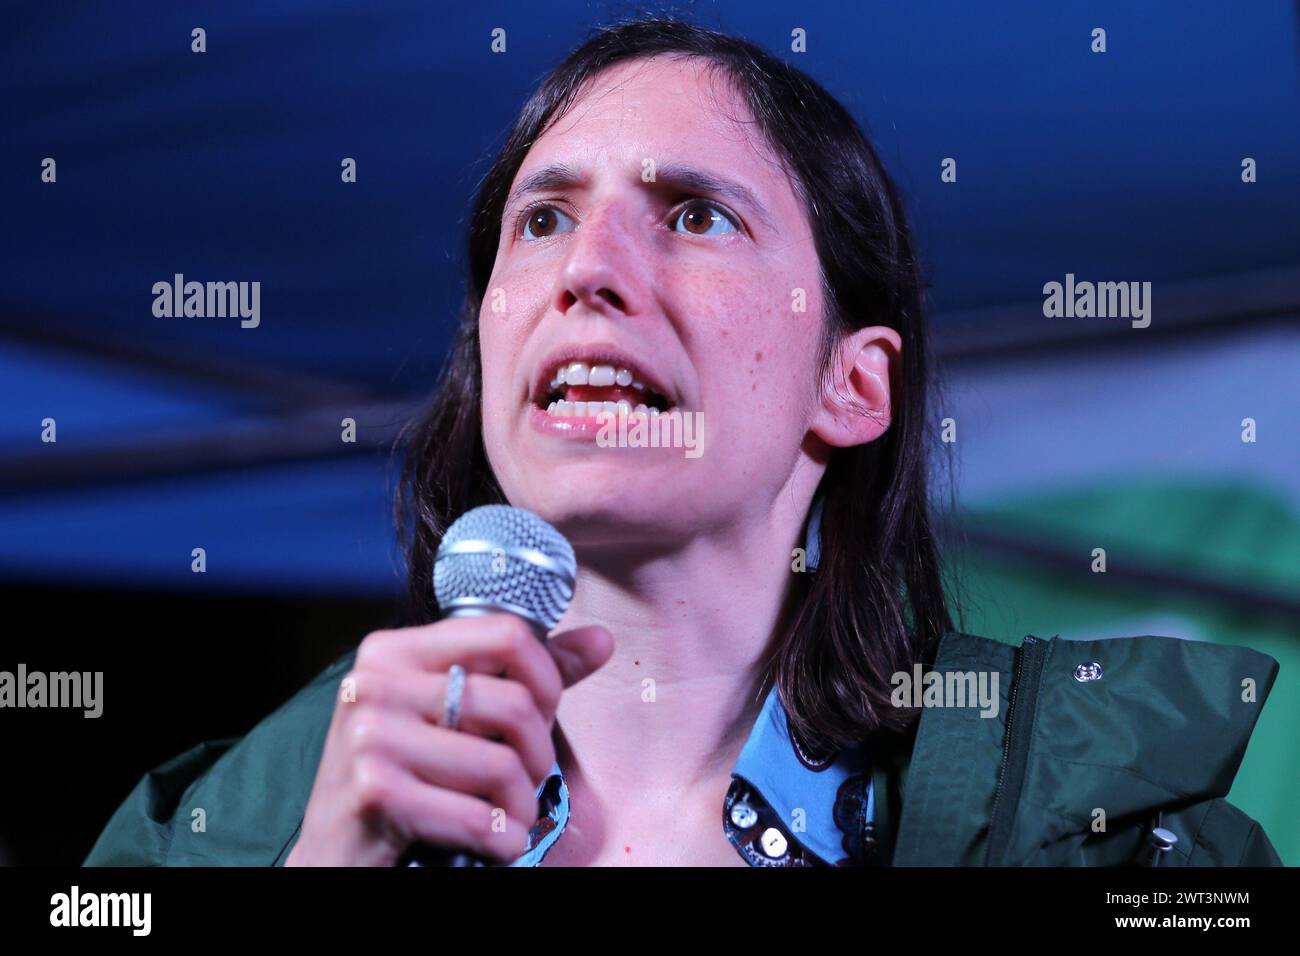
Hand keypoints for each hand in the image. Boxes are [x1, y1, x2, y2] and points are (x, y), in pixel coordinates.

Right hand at [284, 614, 612, 865]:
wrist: (331, 852)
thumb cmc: (400, 776)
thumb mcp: (450, 714)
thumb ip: (525, 676)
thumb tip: (600, 641)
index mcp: (393, 650)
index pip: (506, 633)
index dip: (547, 676)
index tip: (545, 710)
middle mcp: (375, 684)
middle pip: (513, 703)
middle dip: (538, 754)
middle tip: (525, 778)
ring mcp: (369, 738)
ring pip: (502, 765)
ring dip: (521, 805)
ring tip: (506, 814)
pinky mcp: (375, 794)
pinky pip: (480, 818)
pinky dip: (502, 841)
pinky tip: (491, 843)